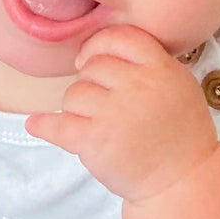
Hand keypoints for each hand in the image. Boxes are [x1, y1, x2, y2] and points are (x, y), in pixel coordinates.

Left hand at [24, 25, 219, 203]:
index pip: (119, 38)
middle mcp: (137, 87)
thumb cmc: (180, 134)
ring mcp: (114, 114)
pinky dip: (44, 125)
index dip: (98, 46)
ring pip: (73, 94)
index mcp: (160, 69)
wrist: (181, 180)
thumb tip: (102, 50)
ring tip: (97, 124)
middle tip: (103, 105)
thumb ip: (148, 63)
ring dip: (78, 109)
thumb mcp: (179, 85)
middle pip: (92, 67)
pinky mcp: (95, 142)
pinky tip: (37, 124)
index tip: (90, 59)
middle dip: (91, 84)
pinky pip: (57, 125)